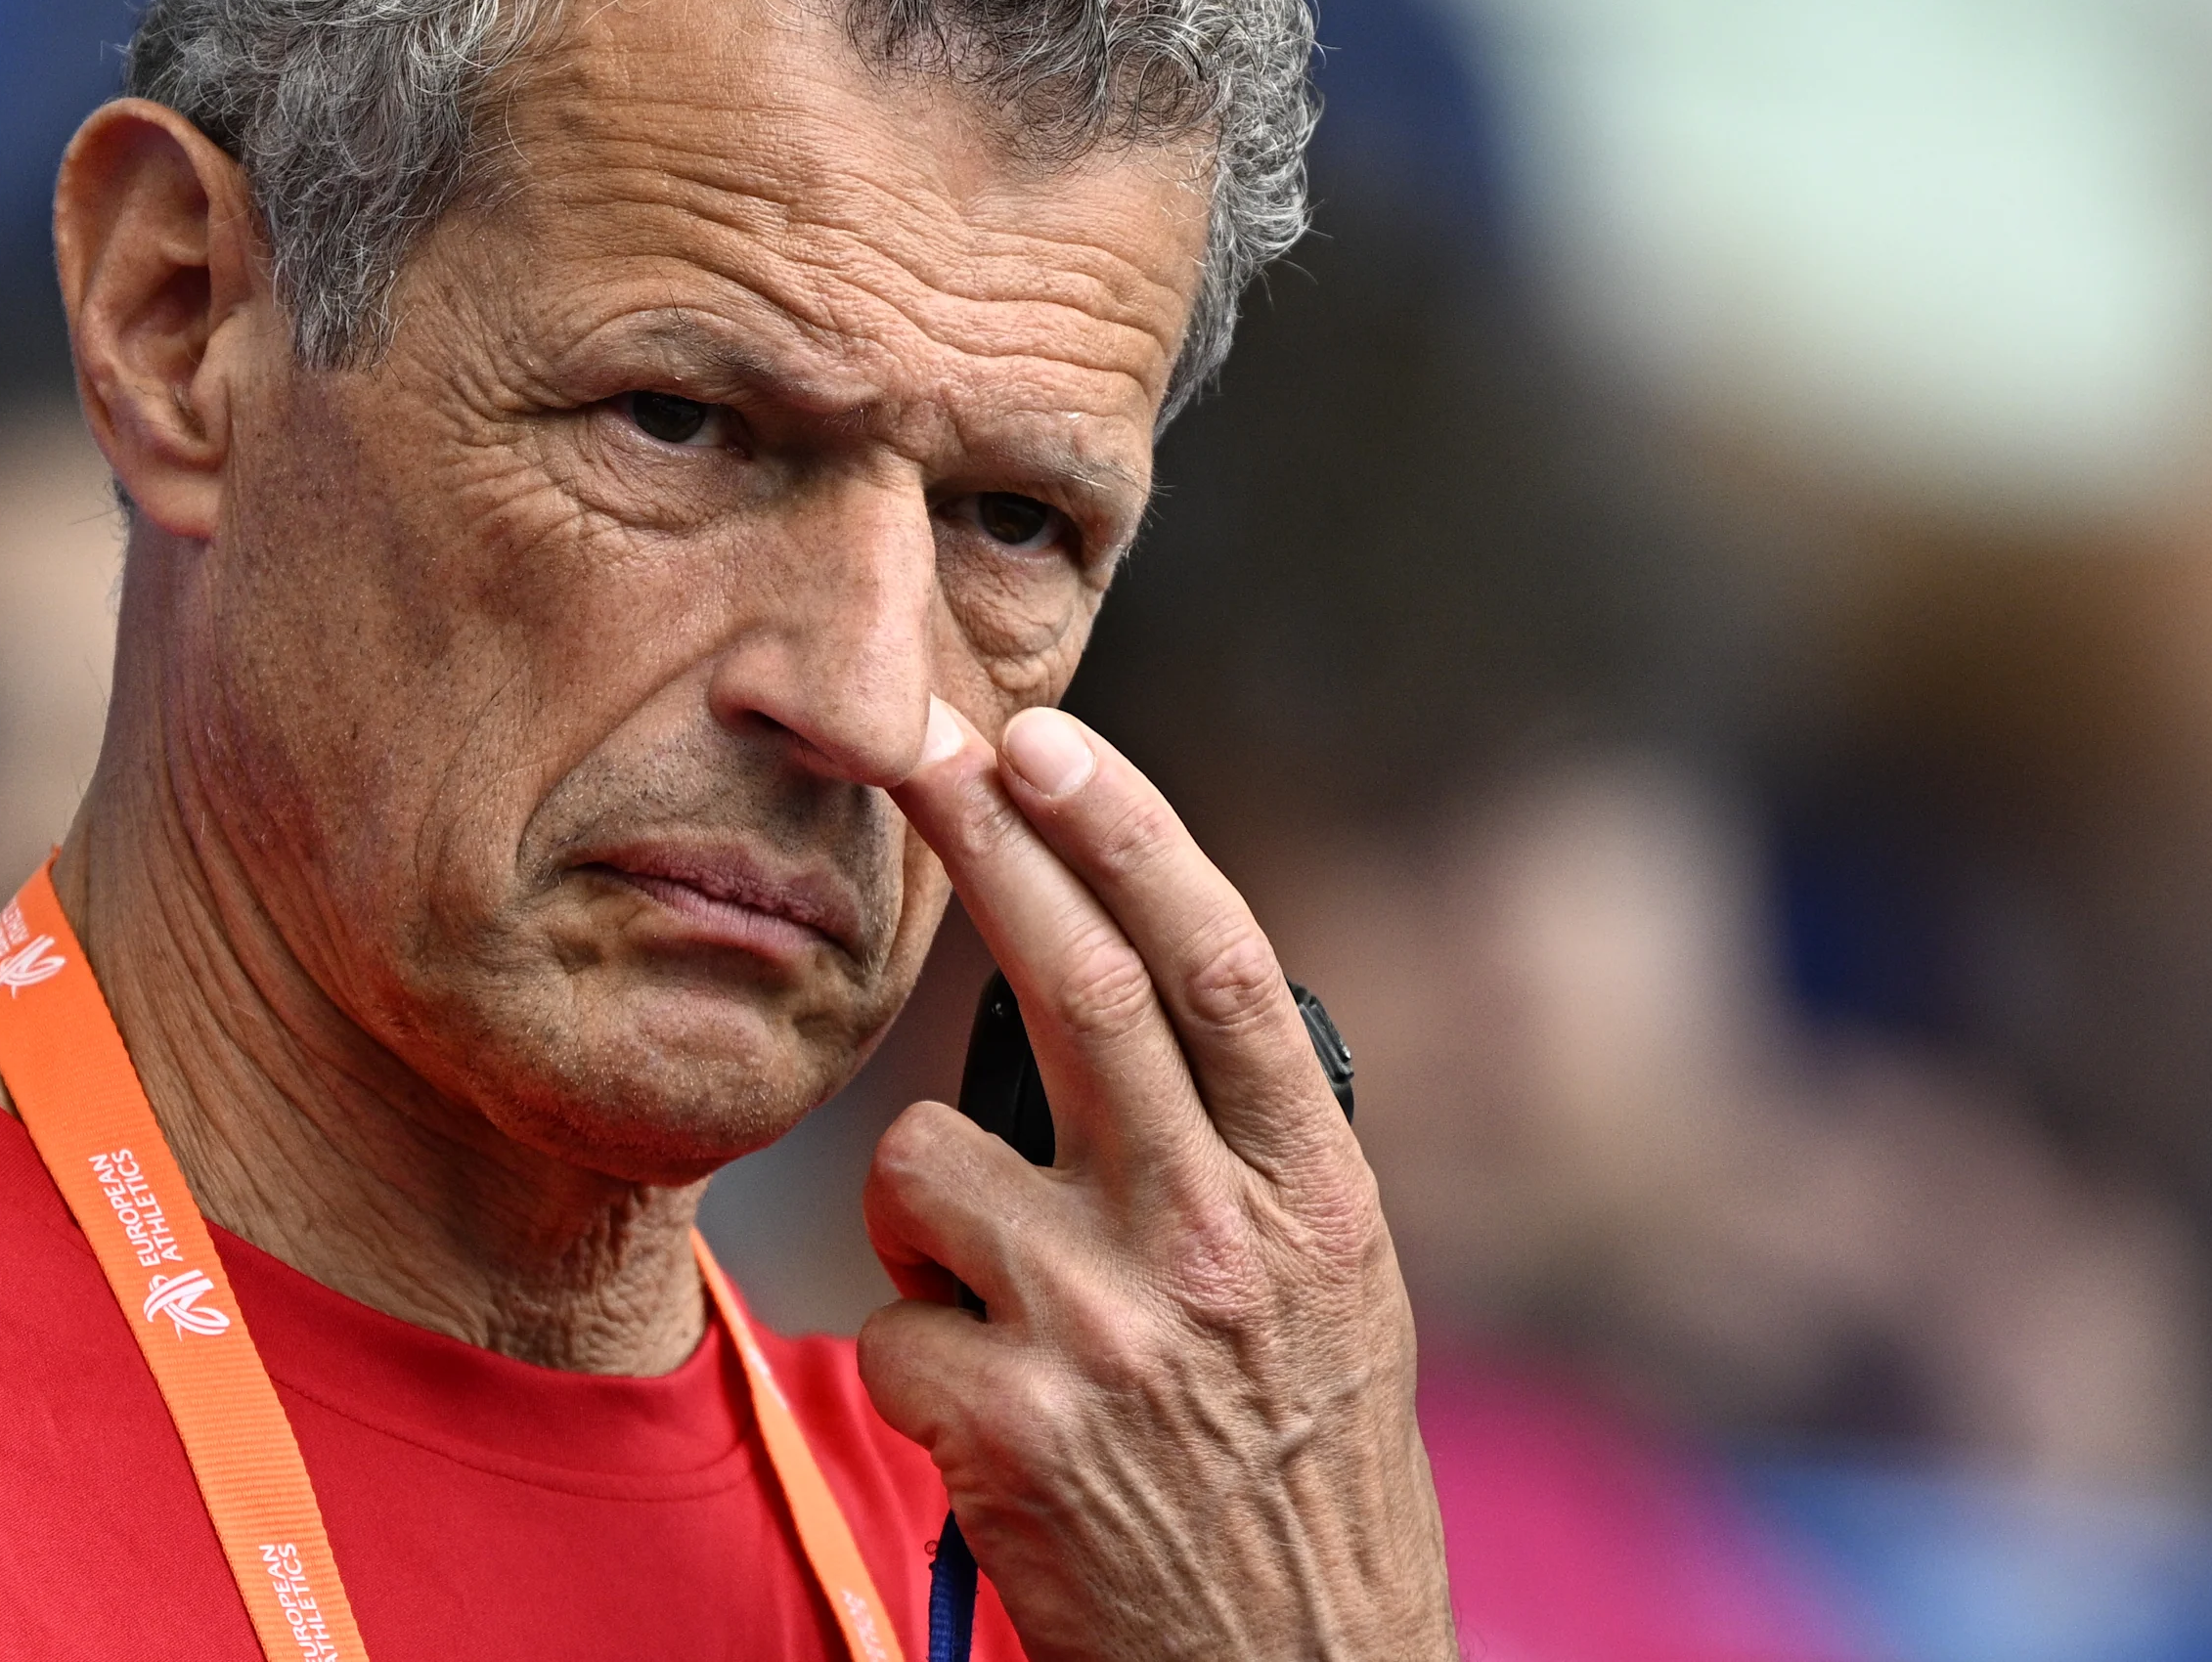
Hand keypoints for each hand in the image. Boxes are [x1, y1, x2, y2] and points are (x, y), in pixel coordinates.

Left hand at [859, 702, 1455, 1660]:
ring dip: (921, 1222)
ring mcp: (1114, 1333)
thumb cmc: (1290, 1472)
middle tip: (914, 739)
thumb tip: (1118, 984)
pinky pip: (887, 1319)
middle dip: (986, 841)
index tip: (1046, 739)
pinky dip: (913, 1358)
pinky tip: (996, 1429)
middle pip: (1081, 986)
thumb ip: (1233, 1154)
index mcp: (1311, 1200)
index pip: (1219, 968)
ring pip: (923, 1167)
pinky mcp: (1018, 1429)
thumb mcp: (1324, 1295)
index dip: (1127, 835)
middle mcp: (1219, 1244)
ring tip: (1004, 1317)